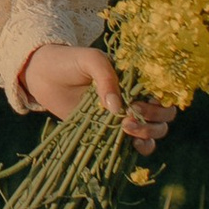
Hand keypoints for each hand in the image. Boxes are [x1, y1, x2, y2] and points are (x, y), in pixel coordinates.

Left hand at [16, 46, 175, 152]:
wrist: (44, 75)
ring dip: (148, 134)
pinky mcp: (111, 132)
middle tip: (130, 117)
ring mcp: (126, 117)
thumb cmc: (70, 61)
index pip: (164, 92)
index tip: (140, 103)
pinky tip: (130, 143)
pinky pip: (135, 145)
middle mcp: (136, 98)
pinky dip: (139, 148)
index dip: (160, 101)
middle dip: (154, 119)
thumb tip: (118, 108)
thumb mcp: (90, 60)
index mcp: (137, 79)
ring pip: (155, 132)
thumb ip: (106, 78)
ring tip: (126, 128)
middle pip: (164, 116)